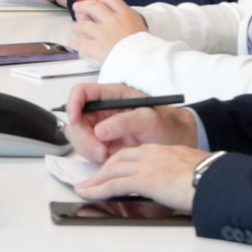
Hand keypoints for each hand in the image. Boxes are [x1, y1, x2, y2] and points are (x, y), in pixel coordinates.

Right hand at [64, 82, 198, 163]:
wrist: (179, 142)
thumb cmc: (168, 124)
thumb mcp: (150, 119)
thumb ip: (125, 121)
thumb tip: (99, 130)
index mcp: (112, 96)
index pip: (81, 92)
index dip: (73, 104)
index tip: (75, 120)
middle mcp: (103, 110)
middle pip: (76, 118)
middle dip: (84, 136)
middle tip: (100, 151)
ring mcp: (101, 127)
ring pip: (78, 136)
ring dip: (88, 149)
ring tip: (108, 156)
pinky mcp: (103, 144)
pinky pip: (87, 149)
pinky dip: (93, 157)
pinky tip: (109, 159)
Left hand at [69, 0, 147, 61]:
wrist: (145, 59)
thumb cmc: (146, 45)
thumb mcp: (141, 25)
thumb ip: (128, 18)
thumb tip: (115, 16)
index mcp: (126, 14)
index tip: (93, 0)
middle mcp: (112, 20)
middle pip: (93, 7)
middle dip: (82, 6)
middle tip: (77, 7)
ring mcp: (103, 33)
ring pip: (83, 25)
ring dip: (78, 26)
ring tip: (76, 29)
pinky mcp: (97, 47)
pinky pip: (81, 43)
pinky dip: (75, 43)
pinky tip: (73, 44)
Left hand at [75, 145, 208, 211]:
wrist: (217, 180)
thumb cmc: (212, 178)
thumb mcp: (192, 172)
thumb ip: (180, 176)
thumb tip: (179, 189)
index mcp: (164, 151)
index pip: (135, 154)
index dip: (119, 162)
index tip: (112, 170)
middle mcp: (152, 154)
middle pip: (119, 159)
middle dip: (103, 170)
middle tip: (92, 180)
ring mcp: (147, 165)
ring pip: (112, 170)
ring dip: (95, 180)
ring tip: (84, 188)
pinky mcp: (144, 179)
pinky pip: (114, 184)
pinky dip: (97, 189)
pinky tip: (87, 193)